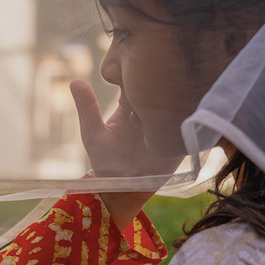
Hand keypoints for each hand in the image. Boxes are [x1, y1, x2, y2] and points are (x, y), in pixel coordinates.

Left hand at [70, 80, 179, 228]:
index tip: (137, 77)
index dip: (138, 74)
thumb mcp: (93, 135)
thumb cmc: (106, 163)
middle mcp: (149, 111)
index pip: (136, 79)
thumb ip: (87, 109)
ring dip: (175, 100)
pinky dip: (188, 117)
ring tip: (164, 111)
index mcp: (129, 105)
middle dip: (159, 85)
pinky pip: (189, 123)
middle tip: (154, 92)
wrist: (125, 190)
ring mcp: (166, 124)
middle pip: (158, 88)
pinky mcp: (180, 138)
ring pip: (177, 102)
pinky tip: (178, 120)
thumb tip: (75, 81)